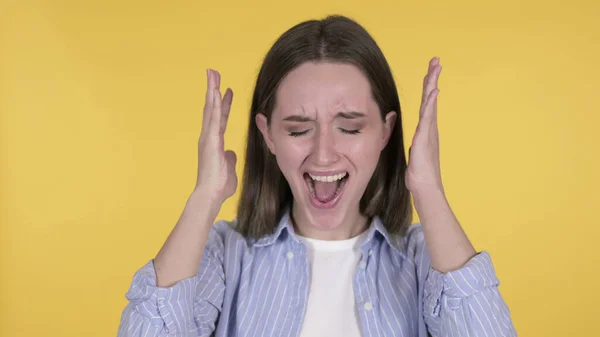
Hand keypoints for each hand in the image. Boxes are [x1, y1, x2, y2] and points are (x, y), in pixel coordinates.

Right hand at [195, 69, 237, 204]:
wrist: (211, 194)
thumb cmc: (220, 185)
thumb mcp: (229, 168)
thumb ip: (230, 159)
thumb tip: (230, 153)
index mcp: (214, 142)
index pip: (219, 118)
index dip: (223, 104)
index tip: (226, 91)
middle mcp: (209, 136)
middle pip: (211, 108)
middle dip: (213, 90)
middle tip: (214, 73)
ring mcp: (208, 137)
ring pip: (210, 108)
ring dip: (212, 90)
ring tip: (213, 74)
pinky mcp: (210, 139)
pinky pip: (213, 118)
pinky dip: (214, 104)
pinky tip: (216, 91)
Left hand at [405, 57, 443, 196]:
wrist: (425, 187)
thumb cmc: (420, 174)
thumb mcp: (415, 154)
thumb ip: (417, 145)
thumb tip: (416, 143)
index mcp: (426, 129)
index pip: (426, 103)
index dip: (428, 87)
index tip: (431, 71)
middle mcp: (429, 127)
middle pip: (430, 98)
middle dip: (433, 78)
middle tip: (436, 60)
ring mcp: (428, 131)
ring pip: (429, 103)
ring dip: (432, 84)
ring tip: (435, 68)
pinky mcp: (424, 138)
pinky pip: (428, 117)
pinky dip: (431, 103)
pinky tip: (434, 92)